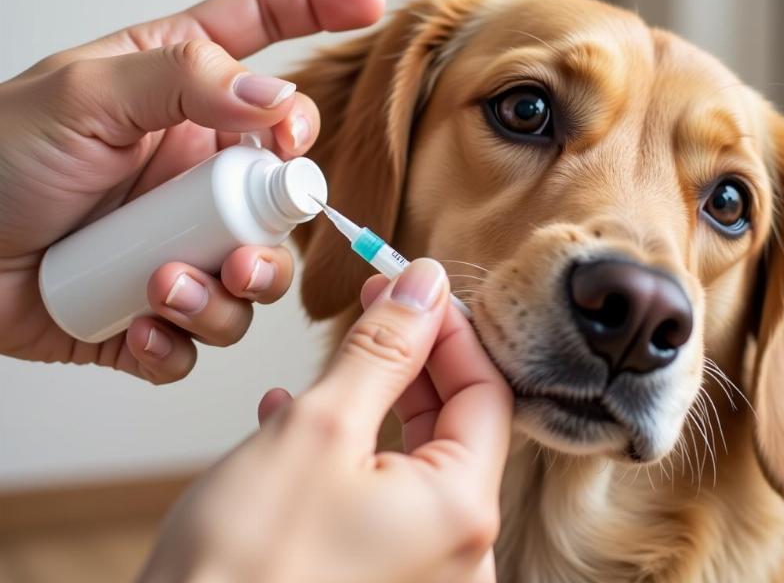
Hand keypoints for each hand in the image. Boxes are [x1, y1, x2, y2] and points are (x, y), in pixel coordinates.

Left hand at [0, 0, 384, 382]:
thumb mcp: (83, 94)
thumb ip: (185, 79)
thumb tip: (277, 101)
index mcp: (182, 91)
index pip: (263, 30)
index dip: (321, 8)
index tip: (372, 5)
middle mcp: (194, 165)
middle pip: (284, 185)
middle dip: (281, 219)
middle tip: (241, 240)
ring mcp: (181, 236)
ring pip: (254, 272)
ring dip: (228, 294)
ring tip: (168, 290)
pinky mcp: (158, 305)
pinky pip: (203, 331)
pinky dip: (179, 341)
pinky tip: (135, 328)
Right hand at [139, 259, 512, 582]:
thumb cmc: (243, 565)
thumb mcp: (320, 427)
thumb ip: (384, 349)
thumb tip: (424, 285)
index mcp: (462, 511)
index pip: (485, 389)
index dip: (447, 327)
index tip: (410, 284)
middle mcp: (456, 551)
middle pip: (453, 420)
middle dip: (411, 355)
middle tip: (375, 303)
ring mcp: (417, 569)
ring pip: (410, 452)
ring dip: (371, 396)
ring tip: (329, 359)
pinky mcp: (374, 576)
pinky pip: (377, 492)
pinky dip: (345, 448)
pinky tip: (289, 420)